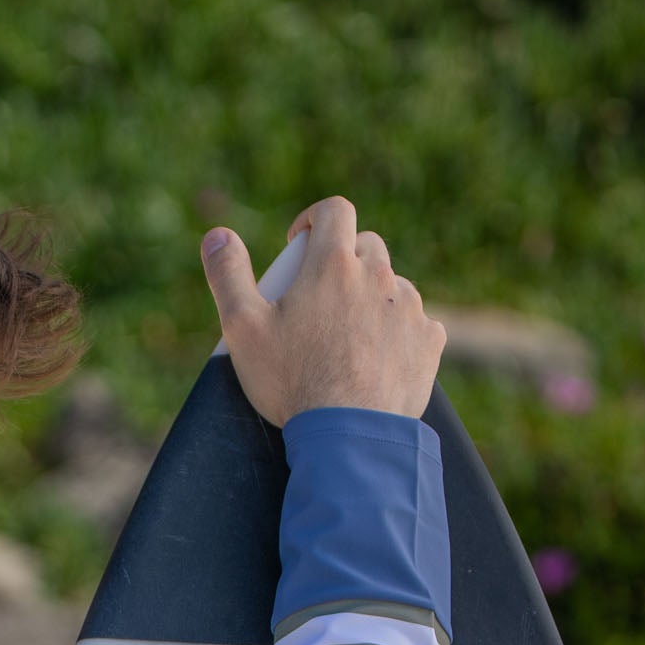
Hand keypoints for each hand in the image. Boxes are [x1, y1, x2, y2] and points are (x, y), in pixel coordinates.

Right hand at [200, 196, 445, 425]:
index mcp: (333, 264)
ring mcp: (410, 307)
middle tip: (316, 300)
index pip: (334, 210)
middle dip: (341, 262)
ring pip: (390, 285)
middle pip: (365, 246)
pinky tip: (373, 360)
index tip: (298, 245)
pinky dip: (394, 333)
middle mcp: (379, 275)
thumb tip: (216, 235)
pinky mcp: (429, 340)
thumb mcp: (242, 329)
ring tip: (344, 339)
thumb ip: (228, 276)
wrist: (348, 434)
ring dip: (369, 298)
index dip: (314, 219)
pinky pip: (414, 323)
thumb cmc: (291, 380)